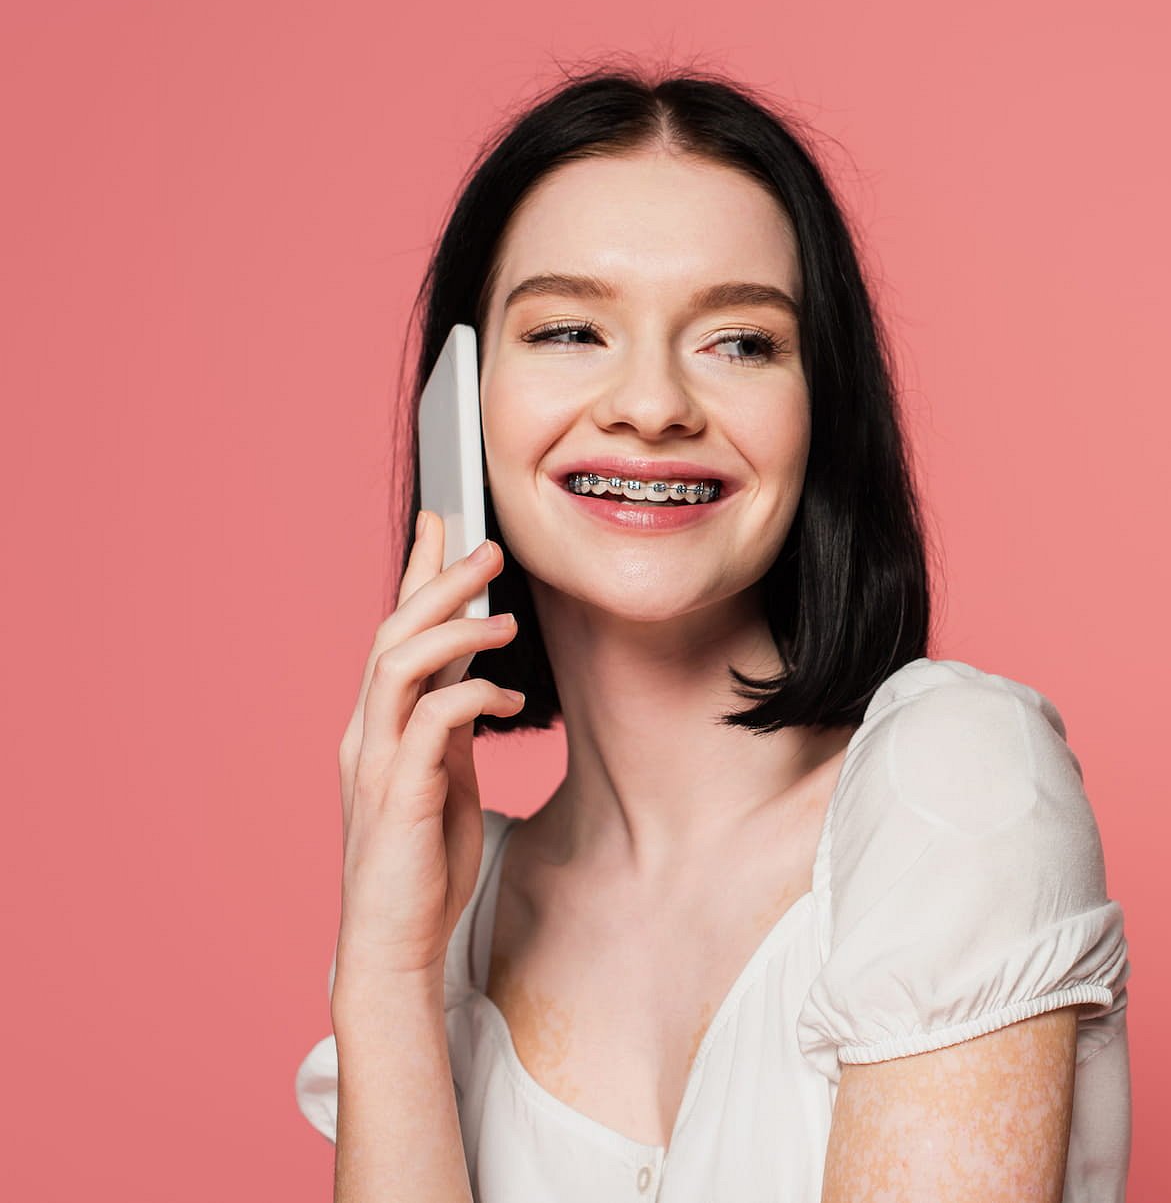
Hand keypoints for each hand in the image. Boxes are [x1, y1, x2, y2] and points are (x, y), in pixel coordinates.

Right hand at [332, 509, 524, 986]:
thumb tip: (475, 688)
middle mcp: (365, 736)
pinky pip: (430, 723)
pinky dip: (470, 698)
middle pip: (392, 634)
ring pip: (398, 665)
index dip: (414, 576)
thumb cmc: (422, 868)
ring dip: (453, 631)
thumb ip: (448, 735)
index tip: (442, 525)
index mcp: (376, 728)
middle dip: (437, 583)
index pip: (392, 635)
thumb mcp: (444, 784)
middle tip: (486, 546)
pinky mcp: (399, 795)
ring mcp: (375, 763)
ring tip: (503, 618)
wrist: (395, 944)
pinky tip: (504, 699)